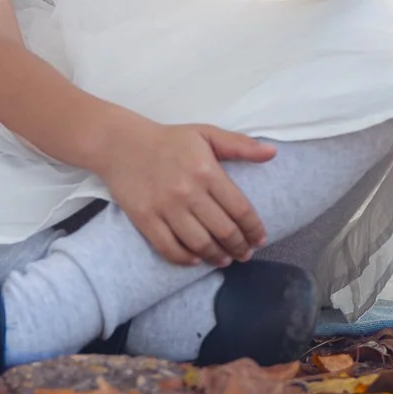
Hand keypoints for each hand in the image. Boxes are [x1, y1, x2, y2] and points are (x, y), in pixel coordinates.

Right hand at [97, 107, 272, 267]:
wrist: (120, 144)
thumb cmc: (168, 140)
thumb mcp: (205, 134)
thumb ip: (239, 145)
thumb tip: (272, 153)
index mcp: (206, 171)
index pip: (240, 209)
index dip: (254, 229)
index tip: (259, 239)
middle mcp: (188, 191)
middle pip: (223, 231)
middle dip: (239, 247)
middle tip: (245, 253)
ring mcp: (165, 207)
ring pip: (199, 244)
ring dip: (217, 257)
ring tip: (224, 260)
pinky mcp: (145, 219)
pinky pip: (169, 248)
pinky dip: (186, 259)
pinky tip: (195, 259)